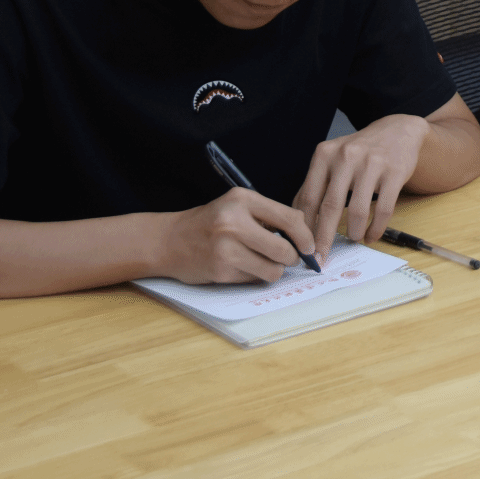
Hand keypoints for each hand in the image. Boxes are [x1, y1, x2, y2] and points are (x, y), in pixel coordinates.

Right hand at [159, 188, 315, 284]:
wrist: (169, 241)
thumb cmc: (210, 223)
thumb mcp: (238, 206)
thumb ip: (269, 216)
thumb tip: (305, 236)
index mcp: (243, 199)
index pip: (289, 219)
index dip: (305, 236)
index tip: (310, 246)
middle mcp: (234, 222)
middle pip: (284, 249)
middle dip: (292, 258)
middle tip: (289, 258)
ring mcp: (226, 248)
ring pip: (273, 269)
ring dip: (274, 270)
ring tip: (264, 262)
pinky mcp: (220, 270)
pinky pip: (254, 279)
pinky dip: (254, 276)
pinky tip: (241, 266)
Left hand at [294, 114, 431, 260]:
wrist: (398, 131)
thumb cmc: (360, 151)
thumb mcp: (332, 159)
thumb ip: (314, 185)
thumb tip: (296, 221)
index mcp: (325, 155)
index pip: (308, 197)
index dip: (304, 228)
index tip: (302, 249)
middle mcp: (346, 156)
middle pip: (330, 206)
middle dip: (323, 239)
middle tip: (320, 259)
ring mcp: (372, 163)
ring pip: (357, 210)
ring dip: (353, 232)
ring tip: (353, 238)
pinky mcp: (394, 172)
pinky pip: (383, 208)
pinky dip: (376, 228)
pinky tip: (371, 235)